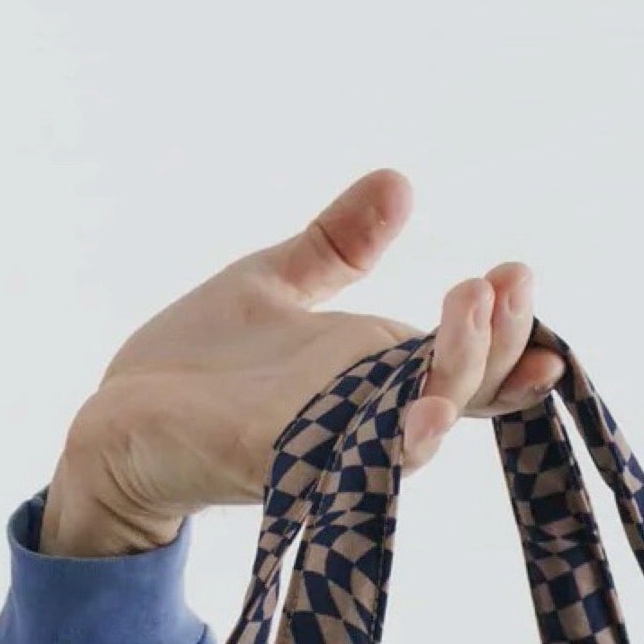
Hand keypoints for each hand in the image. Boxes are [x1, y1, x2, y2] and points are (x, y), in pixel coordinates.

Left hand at [39, 167, 563, 555]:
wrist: (120, 419)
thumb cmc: (201, 363)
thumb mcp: (278, 281)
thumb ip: (340, 242)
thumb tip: (401, 181)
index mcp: (372, 372)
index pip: (462, 361)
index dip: (506, 333)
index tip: (523, 279)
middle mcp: (365, 414)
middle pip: (460, 390)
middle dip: (494, 340)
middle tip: (503, 280)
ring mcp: (330, 443)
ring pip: (419, 427)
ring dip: (455, 372)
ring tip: (470, 307)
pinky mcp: (281, 462)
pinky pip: (352, 458)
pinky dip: (394, 439)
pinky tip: (423, 410)